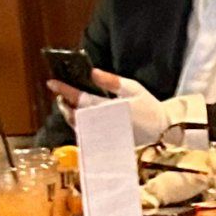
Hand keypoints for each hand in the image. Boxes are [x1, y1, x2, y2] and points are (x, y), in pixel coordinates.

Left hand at [47, 69, 172, 145]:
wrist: (163, 131)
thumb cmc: (149, 107)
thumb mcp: (134, 89)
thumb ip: (112, 81)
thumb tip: (92, 73)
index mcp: (110, 109)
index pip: (81, 98)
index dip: (65, 90)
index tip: (52, 82)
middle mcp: (104, 124)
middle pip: (75, 115)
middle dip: (64, 103)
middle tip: (59, 93)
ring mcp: (104, 136)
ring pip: (78, 126)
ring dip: (69, 114)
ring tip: (67, 103)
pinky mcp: (106, 143)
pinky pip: (86, 134)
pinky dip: (78, 124)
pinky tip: (78, 116)